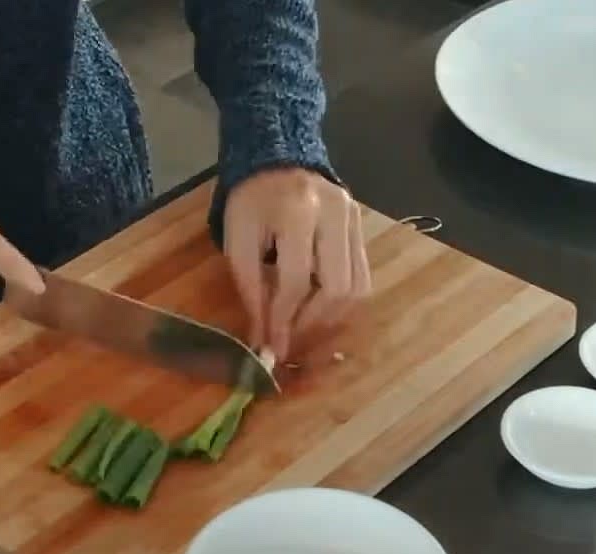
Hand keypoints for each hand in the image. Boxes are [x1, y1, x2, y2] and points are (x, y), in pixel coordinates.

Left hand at [223, 167, 370, 360]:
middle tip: (290, 339)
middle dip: (311, 323)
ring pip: (358, 287)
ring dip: (331, 317)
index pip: (296, 280)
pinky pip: (362, 275)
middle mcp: (334, 214)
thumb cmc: (249, 201)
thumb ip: (250, 287)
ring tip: (303, 326)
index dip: (283, 319)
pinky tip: (319, 307)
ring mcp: (354, 219)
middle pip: (337, 288)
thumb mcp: (237, 240)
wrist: (275, 159)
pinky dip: (342, 300)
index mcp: (296, 212)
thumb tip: (262, 337)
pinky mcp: (362, 226)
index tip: (271, 347)